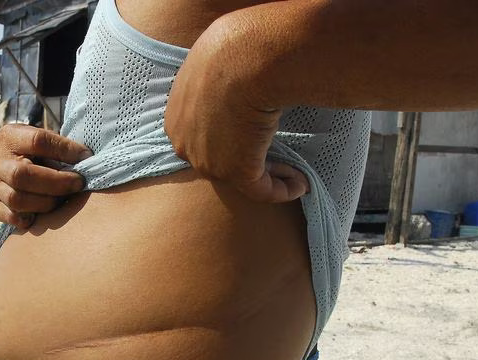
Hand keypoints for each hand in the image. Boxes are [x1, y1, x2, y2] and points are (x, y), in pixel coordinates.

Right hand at [0, 124, 90, 227]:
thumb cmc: (25, 151)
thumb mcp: (34, 138)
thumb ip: (55, 148)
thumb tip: (85, 160)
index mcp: (9, 137)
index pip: (38, 141)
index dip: (65, 150)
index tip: (86, 156)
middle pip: (23, 175)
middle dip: (57, 182)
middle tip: (78, 183)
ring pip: (17, 200)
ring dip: (46, 202)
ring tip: (62, 199)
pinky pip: (11, 218)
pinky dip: (30, 218)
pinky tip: (42, 213)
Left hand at [165, 20, 308, 202]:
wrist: (245, 59)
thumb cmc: (232, 50)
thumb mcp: (211, 67)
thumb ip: (215, 86)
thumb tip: (234, 87)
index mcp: (176, 119)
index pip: (201, 139)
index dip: (229, 143)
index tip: (254, 139)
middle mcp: (186, 145)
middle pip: (217, 162)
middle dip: (246, 162)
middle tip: (275, 160)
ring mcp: (208, 162)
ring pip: (241, 178)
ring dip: (270, 176)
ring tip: (294, 174)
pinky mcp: (237, 172)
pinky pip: (262, 190)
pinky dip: (283, 190)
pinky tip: (302, 183)